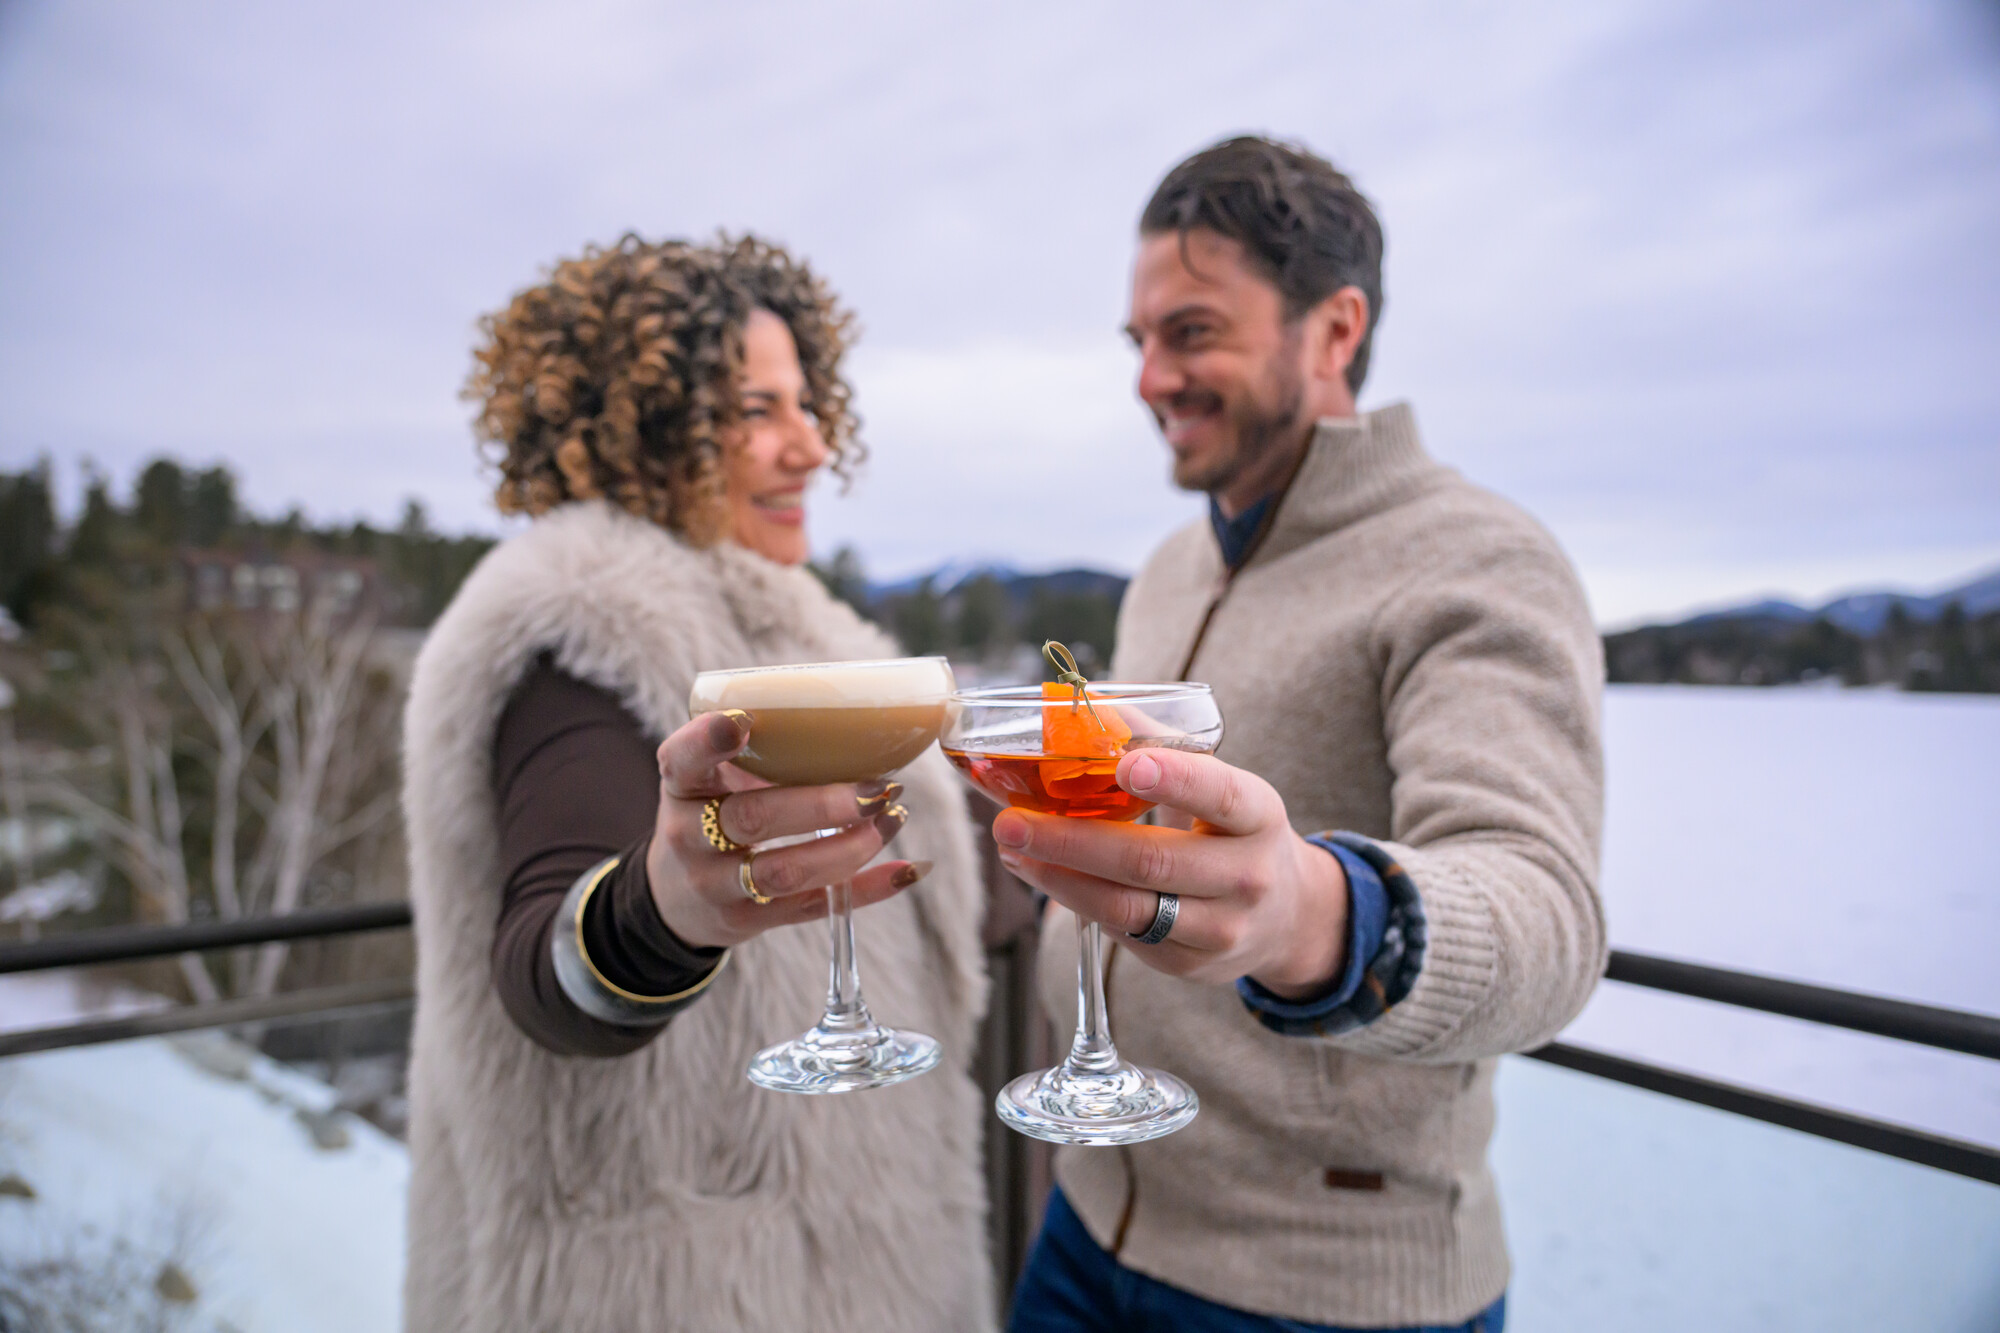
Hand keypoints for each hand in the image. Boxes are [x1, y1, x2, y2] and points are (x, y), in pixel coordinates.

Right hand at [647, 710, 922, 948]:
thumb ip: (756, 750)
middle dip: (821, 805)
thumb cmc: (709, 812)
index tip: (744, 721)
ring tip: (892, 817)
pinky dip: (866, 889)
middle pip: (753, 819)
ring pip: (784, 872)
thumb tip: (856, 721)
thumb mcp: (709, 777)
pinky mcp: (748, 920)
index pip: (683, 759)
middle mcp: (688, 836)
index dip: (709, 741)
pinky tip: (905, 870)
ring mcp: (716, 885)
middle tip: (877, 788)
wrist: (674, 897)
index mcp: (681, 785)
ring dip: (849, 847)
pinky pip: (811, 906)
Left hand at [992, 748, 1348, 995]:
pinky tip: (1042, 874)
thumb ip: (1165, 752)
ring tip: (1012, 850)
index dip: (1176, 780)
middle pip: (1151, 862)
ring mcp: (1220, 929)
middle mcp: (1247, 877)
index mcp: (1259, 817)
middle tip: (1012, 822)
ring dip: (1058, 879)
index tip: (1127, 765)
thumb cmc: (1235, 834)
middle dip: (1072, 842)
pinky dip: (1075, 902)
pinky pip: (1122, 933)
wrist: (1287, 916)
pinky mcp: (1187, 964)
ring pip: (1127, 907)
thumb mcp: (1225, 788)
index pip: (1220, 796)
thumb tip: (1090, 712)